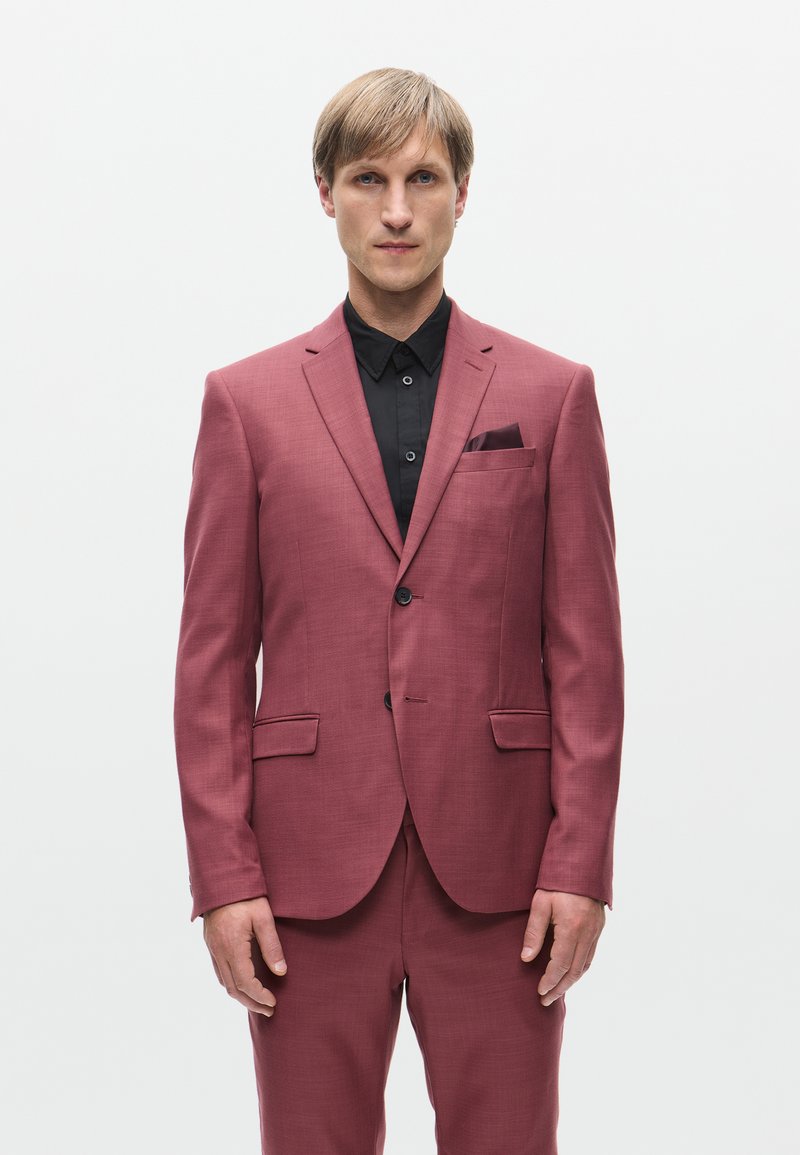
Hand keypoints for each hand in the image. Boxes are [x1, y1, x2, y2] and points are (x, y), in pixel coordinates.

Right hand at [202, 896, 286, 1016]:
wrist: (222, 878)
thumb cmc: (246, 895)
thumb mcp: (263, 917)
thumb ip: (272, 945)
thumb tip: (281, 972)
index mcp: (232, 946)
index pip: (245, 982)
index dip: (259, 996)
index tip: (273, 1002)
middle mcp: (219, 951)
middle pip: (232, 988)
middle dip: (251, 1002)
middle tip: (269, 1010)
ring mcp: (212, 948)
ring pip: (224, 982)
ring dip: (240, 996)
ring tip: (258, 1002)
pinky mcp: (211, 943)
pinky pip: (219, 971)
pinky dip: (231, 983)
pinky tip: (242, 984)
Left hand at [520, 889, 604, 1005]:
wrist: (582, 862)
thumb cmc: (557, 881)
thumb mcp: (540, 904)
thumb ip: (534, 933)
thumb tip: (526, 959)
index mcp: (572, 927)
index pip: (561, 964)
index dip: (550, 981)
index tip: (539, 992)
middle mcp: (587, 933)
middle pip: (575, 970)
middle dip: (560, 988)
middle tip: (546, 1000)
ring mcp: (596, 931)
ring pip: (585, 965)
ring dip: (571, 981)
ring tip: (557, 991)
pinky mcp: (599, 927)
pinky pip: (590, 955)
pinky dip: (580, 969)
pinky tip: (571, 973)